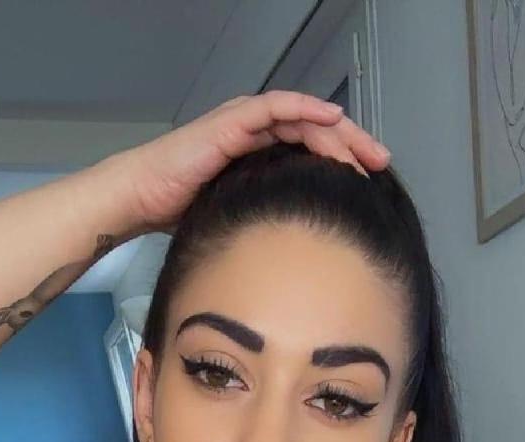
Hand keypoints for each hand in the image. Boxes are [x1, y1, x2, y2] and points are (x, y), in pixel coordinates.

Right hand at [120, 91, 390, 233]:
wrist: (141, 200)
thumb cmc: (181, 214)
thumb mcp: (239, 218)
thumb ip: (267, 221)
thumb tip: (301, 252)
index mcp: (259, 154)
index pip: (311, 150)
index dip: (344, 162)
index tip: (372, 184)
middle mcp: (256, 132)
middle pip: (316, 130)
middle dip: (353, 145)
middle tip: (382, 165)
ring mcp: (244, 123)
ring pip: (304, 117)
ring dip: (339, 131)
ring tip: (366, 150)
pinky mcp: (232, 122)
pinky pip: (276, 107)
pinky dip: (305, 110)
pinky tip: (331, 119)